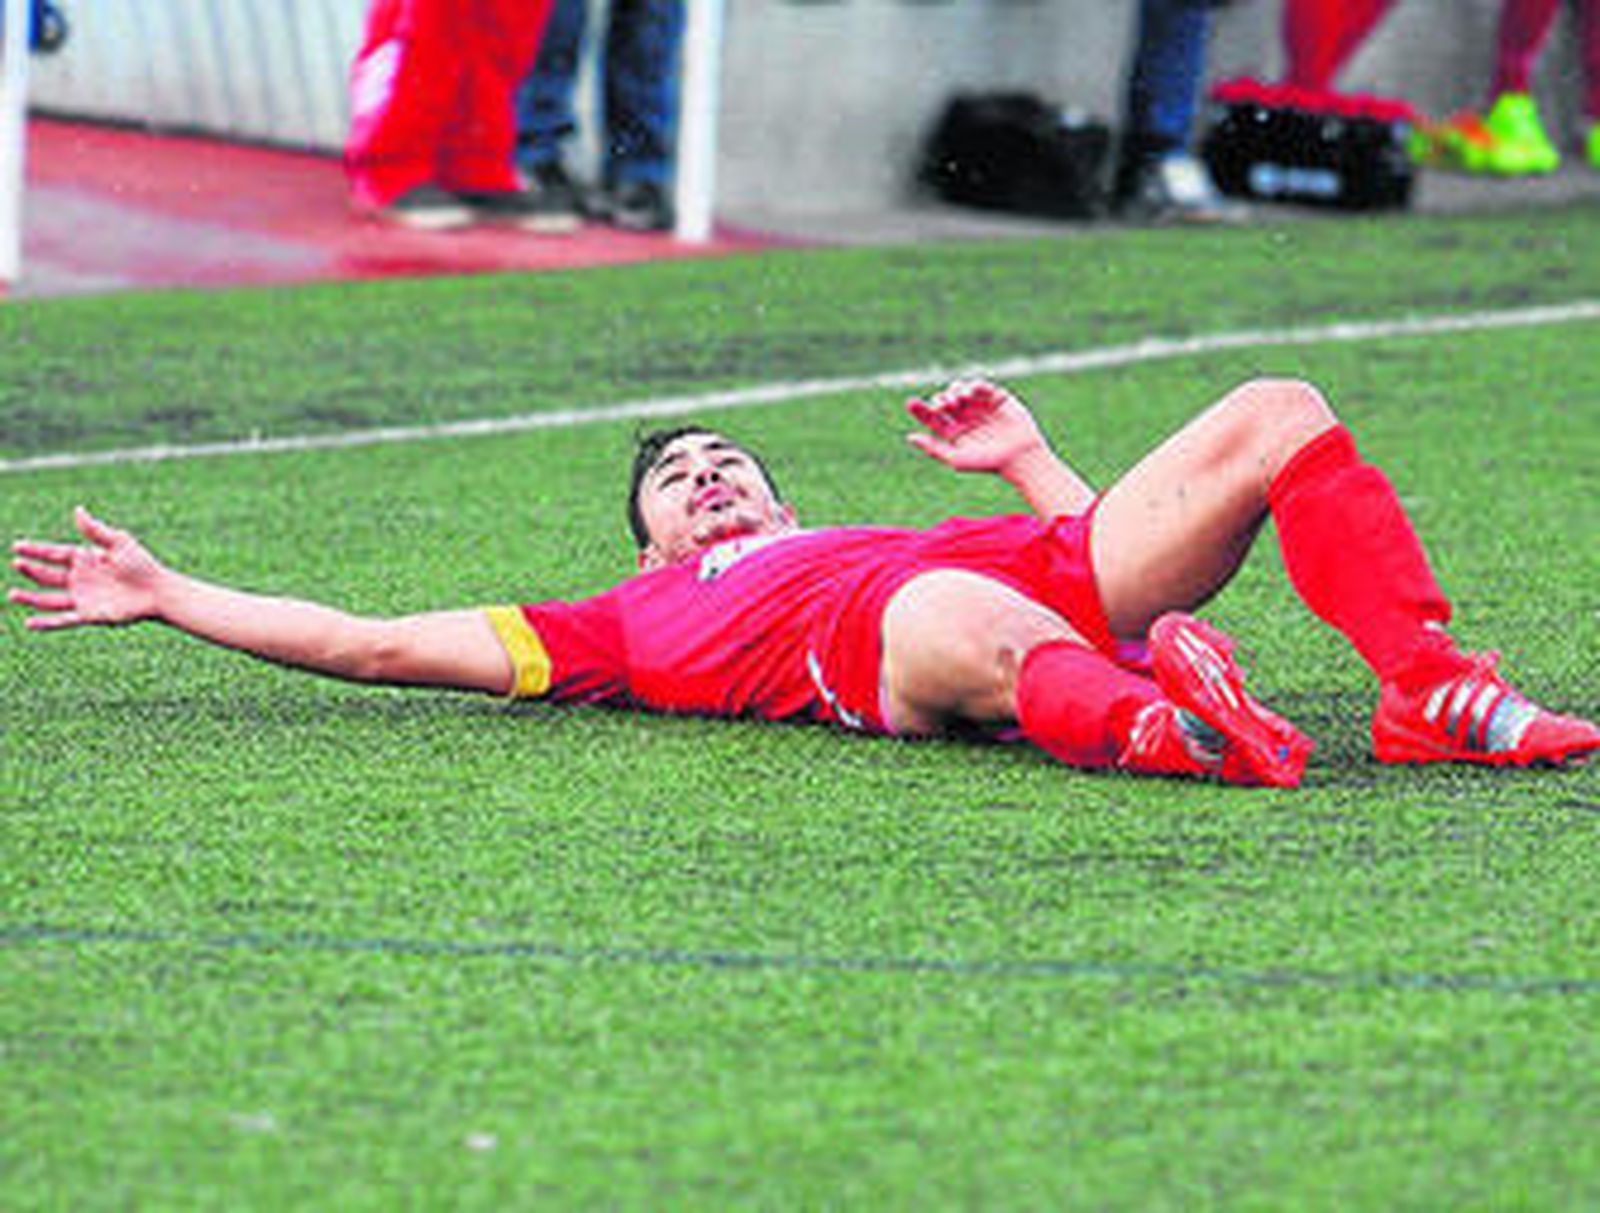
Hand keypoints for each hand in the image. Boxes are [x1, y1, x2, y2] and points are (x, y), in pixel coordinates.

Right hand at [10, 507, 165, 630]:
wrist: (159, 591)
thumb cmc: (142, 564)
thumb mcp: (118, 543)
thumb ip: (95, 530)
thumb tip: (77, 510)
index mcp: (85, 558)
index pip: (55, 553)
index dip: (36, 550)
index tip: (17, 546)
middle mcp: (80, 578)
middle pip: (48, 575)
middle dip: (32, 570)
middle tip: (17, 563)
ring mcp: (83, 597)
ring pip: (50, 599)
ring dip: (31, 598)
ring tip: (12, 594)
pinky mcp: (89, 615)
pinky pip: (63, 620)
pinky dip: (46, 623)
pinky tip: (29, 622)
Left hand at [905, 378, 1048, 475]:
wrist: (1020, 456)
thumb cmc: (988, 462)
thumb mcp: (956, 458)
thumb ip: (932, 448)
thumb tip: (909, 437)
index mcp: (953, 432)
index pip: (932, 417)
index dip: (920, 409)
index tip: (910, 403)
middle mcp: (964, 417)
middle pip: (944, 401)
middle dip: (940, 400)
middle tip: (943, 406)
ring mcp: (980, 406)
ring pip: (959, 390)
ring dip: (954, 391)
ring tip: (957, 401)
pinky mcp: (996, 397)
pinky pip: (979, 385)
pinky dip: (972, 386)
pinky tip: (969, 393)